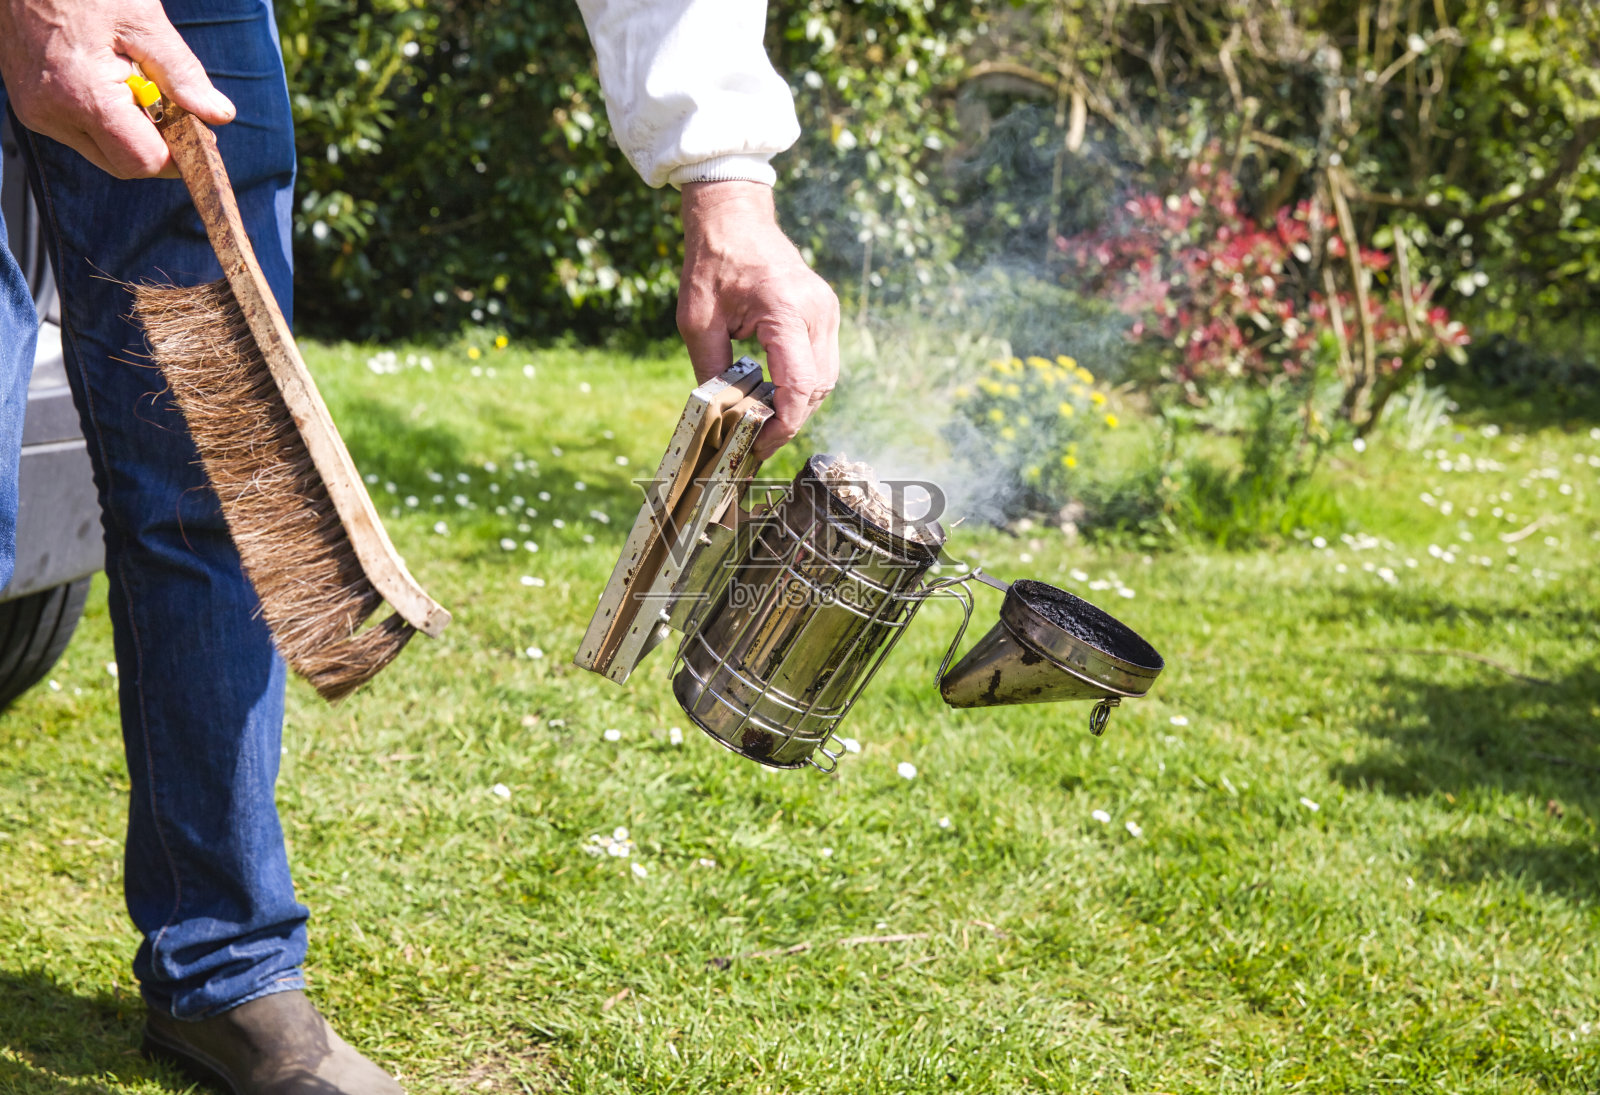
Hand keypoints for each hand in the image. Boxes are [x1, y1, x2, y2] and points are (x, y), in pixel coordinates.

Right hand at [0, 0, 234, 178]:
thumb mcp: (142, 20)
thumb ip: (182, 73)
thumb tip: (218, 115)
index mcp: (83, 95)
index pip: (142, 160)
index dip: (177, 153)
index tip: (195, 130)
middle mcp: (52, 113)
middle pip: (123, 163)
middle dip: (154, 142)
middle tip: (167, 102)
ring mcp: (36, 113)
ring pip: (102, 151)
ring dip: (129, 130)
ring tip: (129, 80)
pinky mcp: (30, 107)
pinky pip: (80, 132)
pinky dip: (105, 118)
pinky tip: (107, 80)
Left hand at [678, 181, 840, 460]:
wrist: (734, 218)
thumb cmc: (712, 262)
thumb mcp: (696, 321)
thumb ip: (710, 370)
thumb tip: (719, 419)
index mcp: (785, 310)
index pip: (800, 385)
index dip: (783, 425)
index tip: (759, 444)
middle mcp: (817, 311)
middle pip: (817, 388)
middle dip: (790, 420)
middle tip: (755, 440)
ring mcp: (827, 312)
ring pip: (825, 380)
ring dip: (798, 405)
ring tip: (763, 420)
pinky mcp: (826, 314)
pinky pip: (822, 362)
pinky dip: (802, 385)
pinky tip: (774, 394)